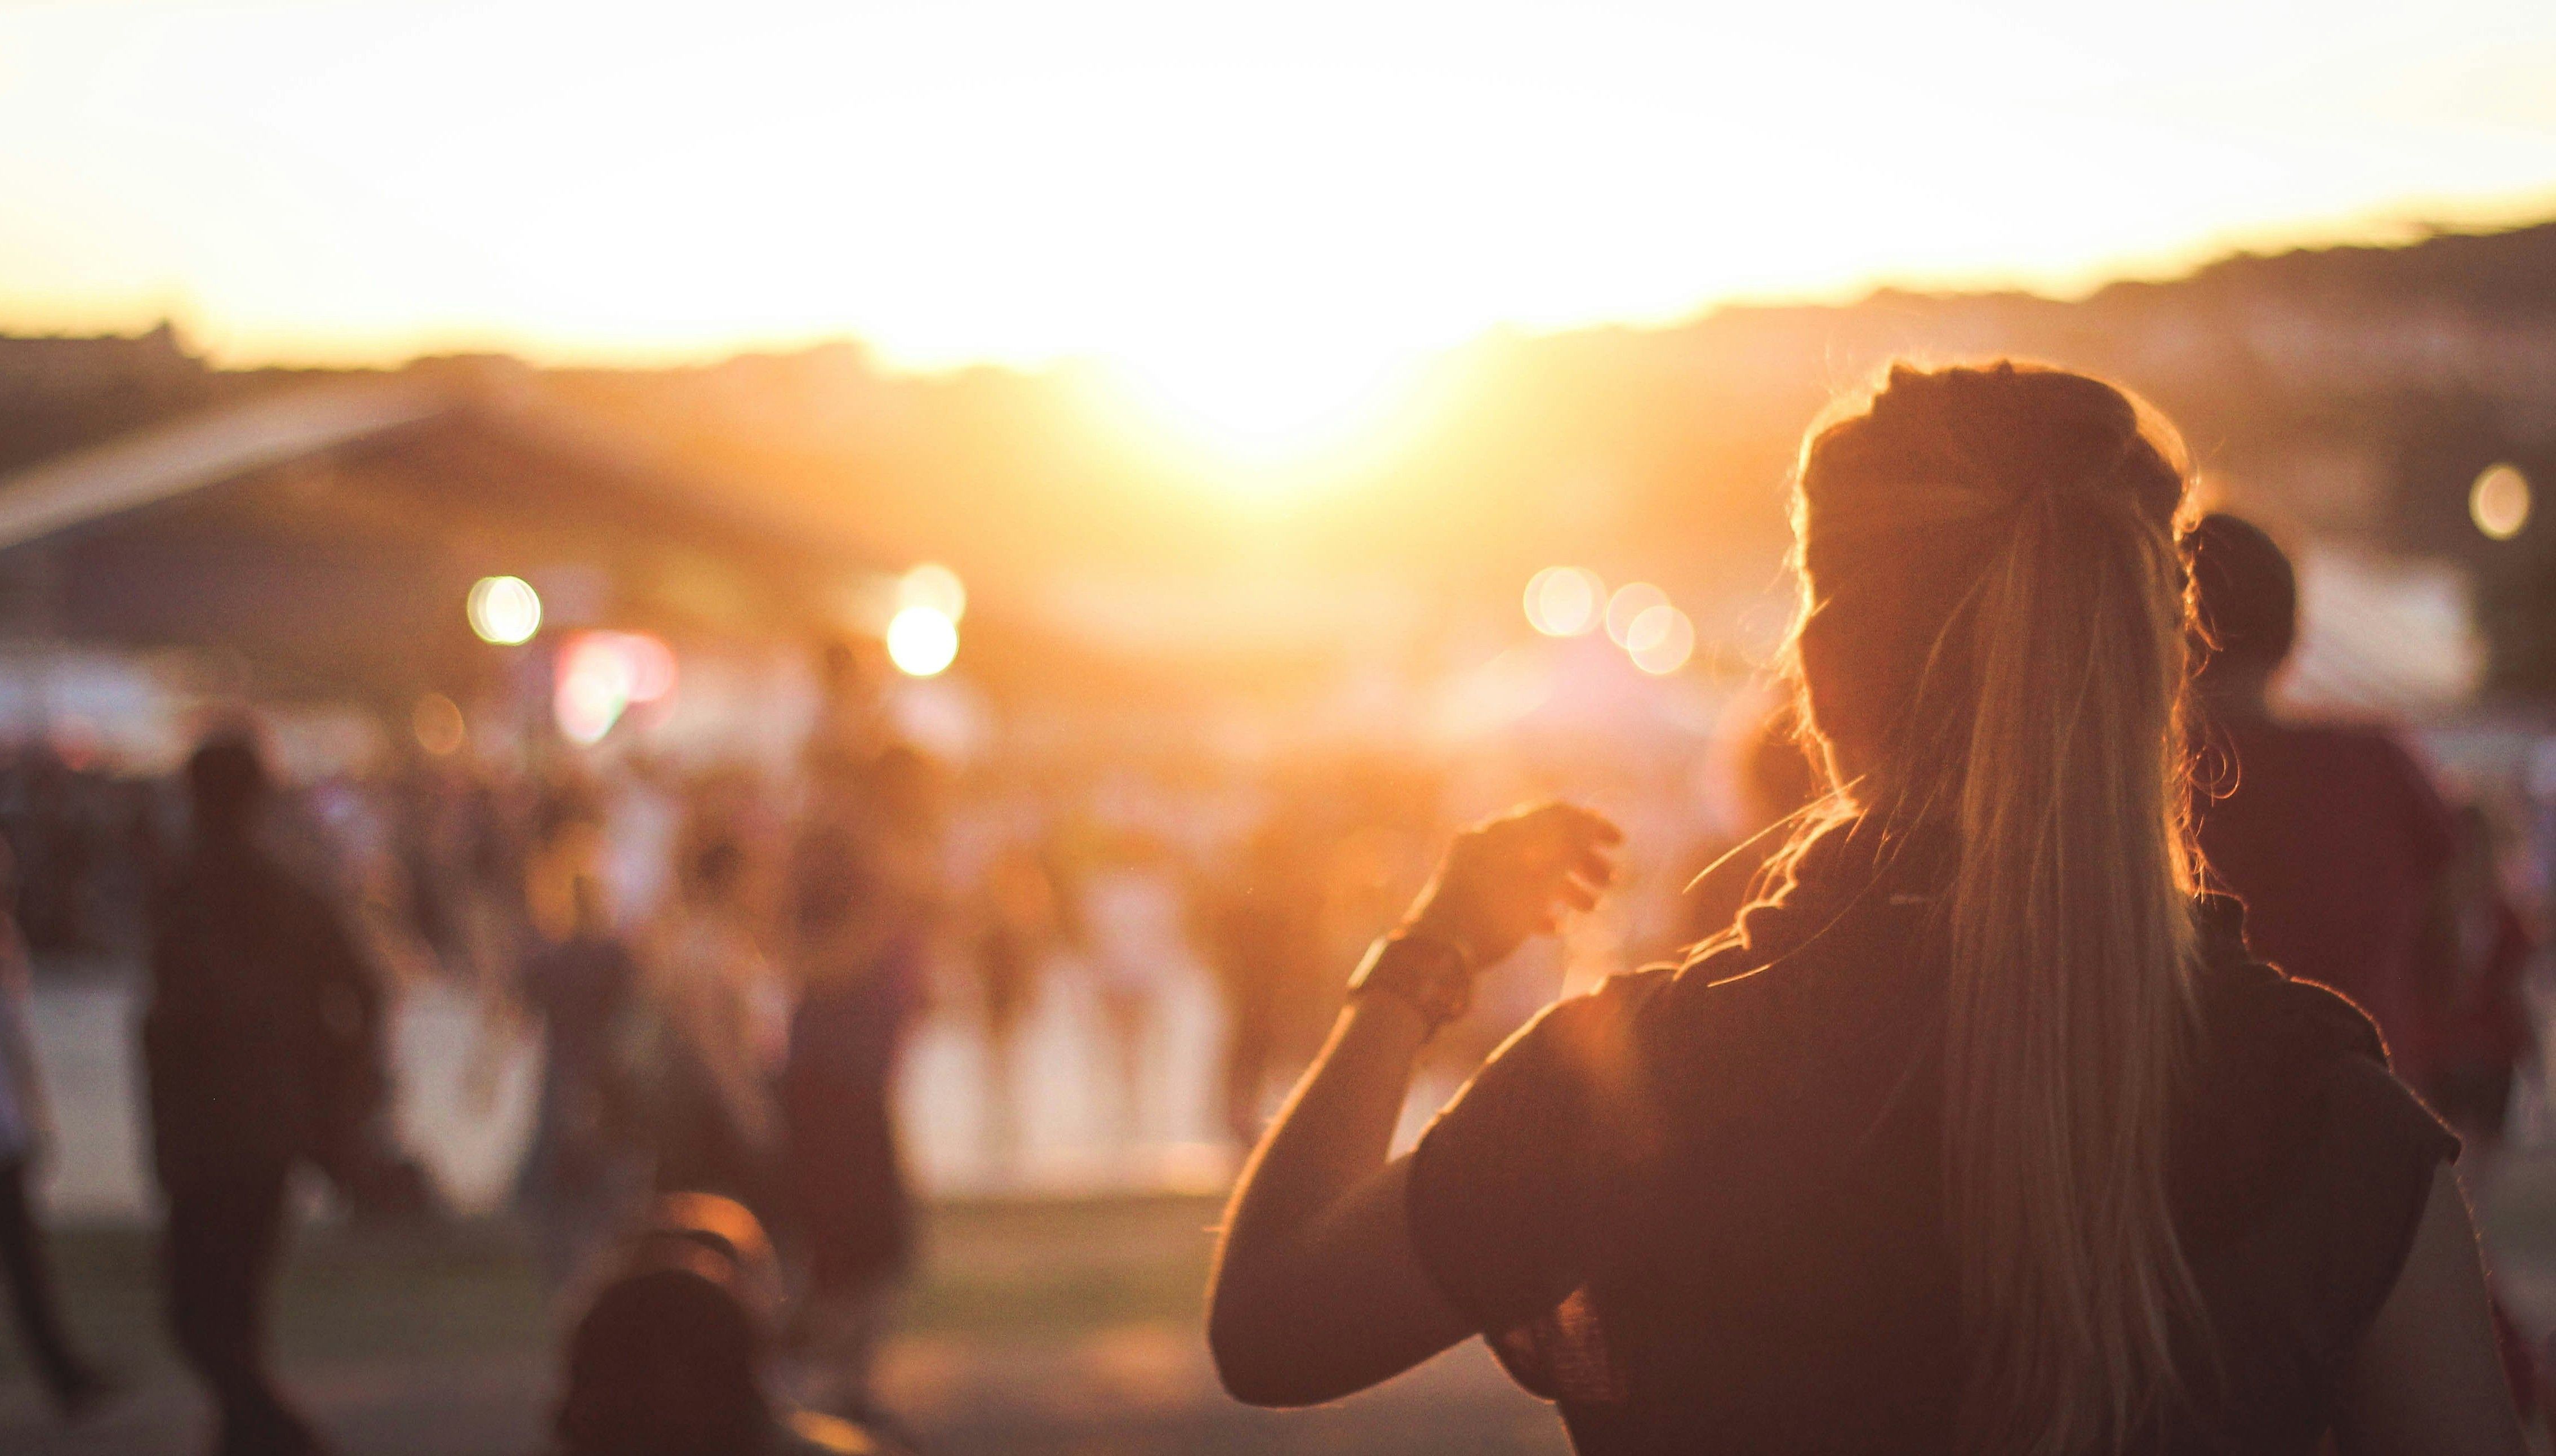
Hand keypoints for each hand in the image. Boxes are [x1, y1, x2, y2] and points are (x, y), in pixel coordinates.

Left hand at [1402, 802, 1622, 969]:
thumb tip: (1588, 822)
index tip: (1620, 844)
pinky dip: (1537, 905)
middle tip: (1611, 882)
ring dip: (1565, 886)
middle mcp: (1486, 844)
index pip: (1554, 813)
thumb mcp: (1539, 879)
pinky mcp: (1470, 901)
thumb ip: (1566, 847)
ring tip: (1591, 909)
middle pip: (1544, 841)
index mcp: (1501, 830)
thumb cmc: (1492, 914)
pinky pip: (1510, 894)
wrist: (1435, 955)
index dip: (1591, 825)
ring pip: (1530, 870)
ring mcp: (1476, 872)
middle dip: (1582, 861)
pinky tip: (1555, 928)